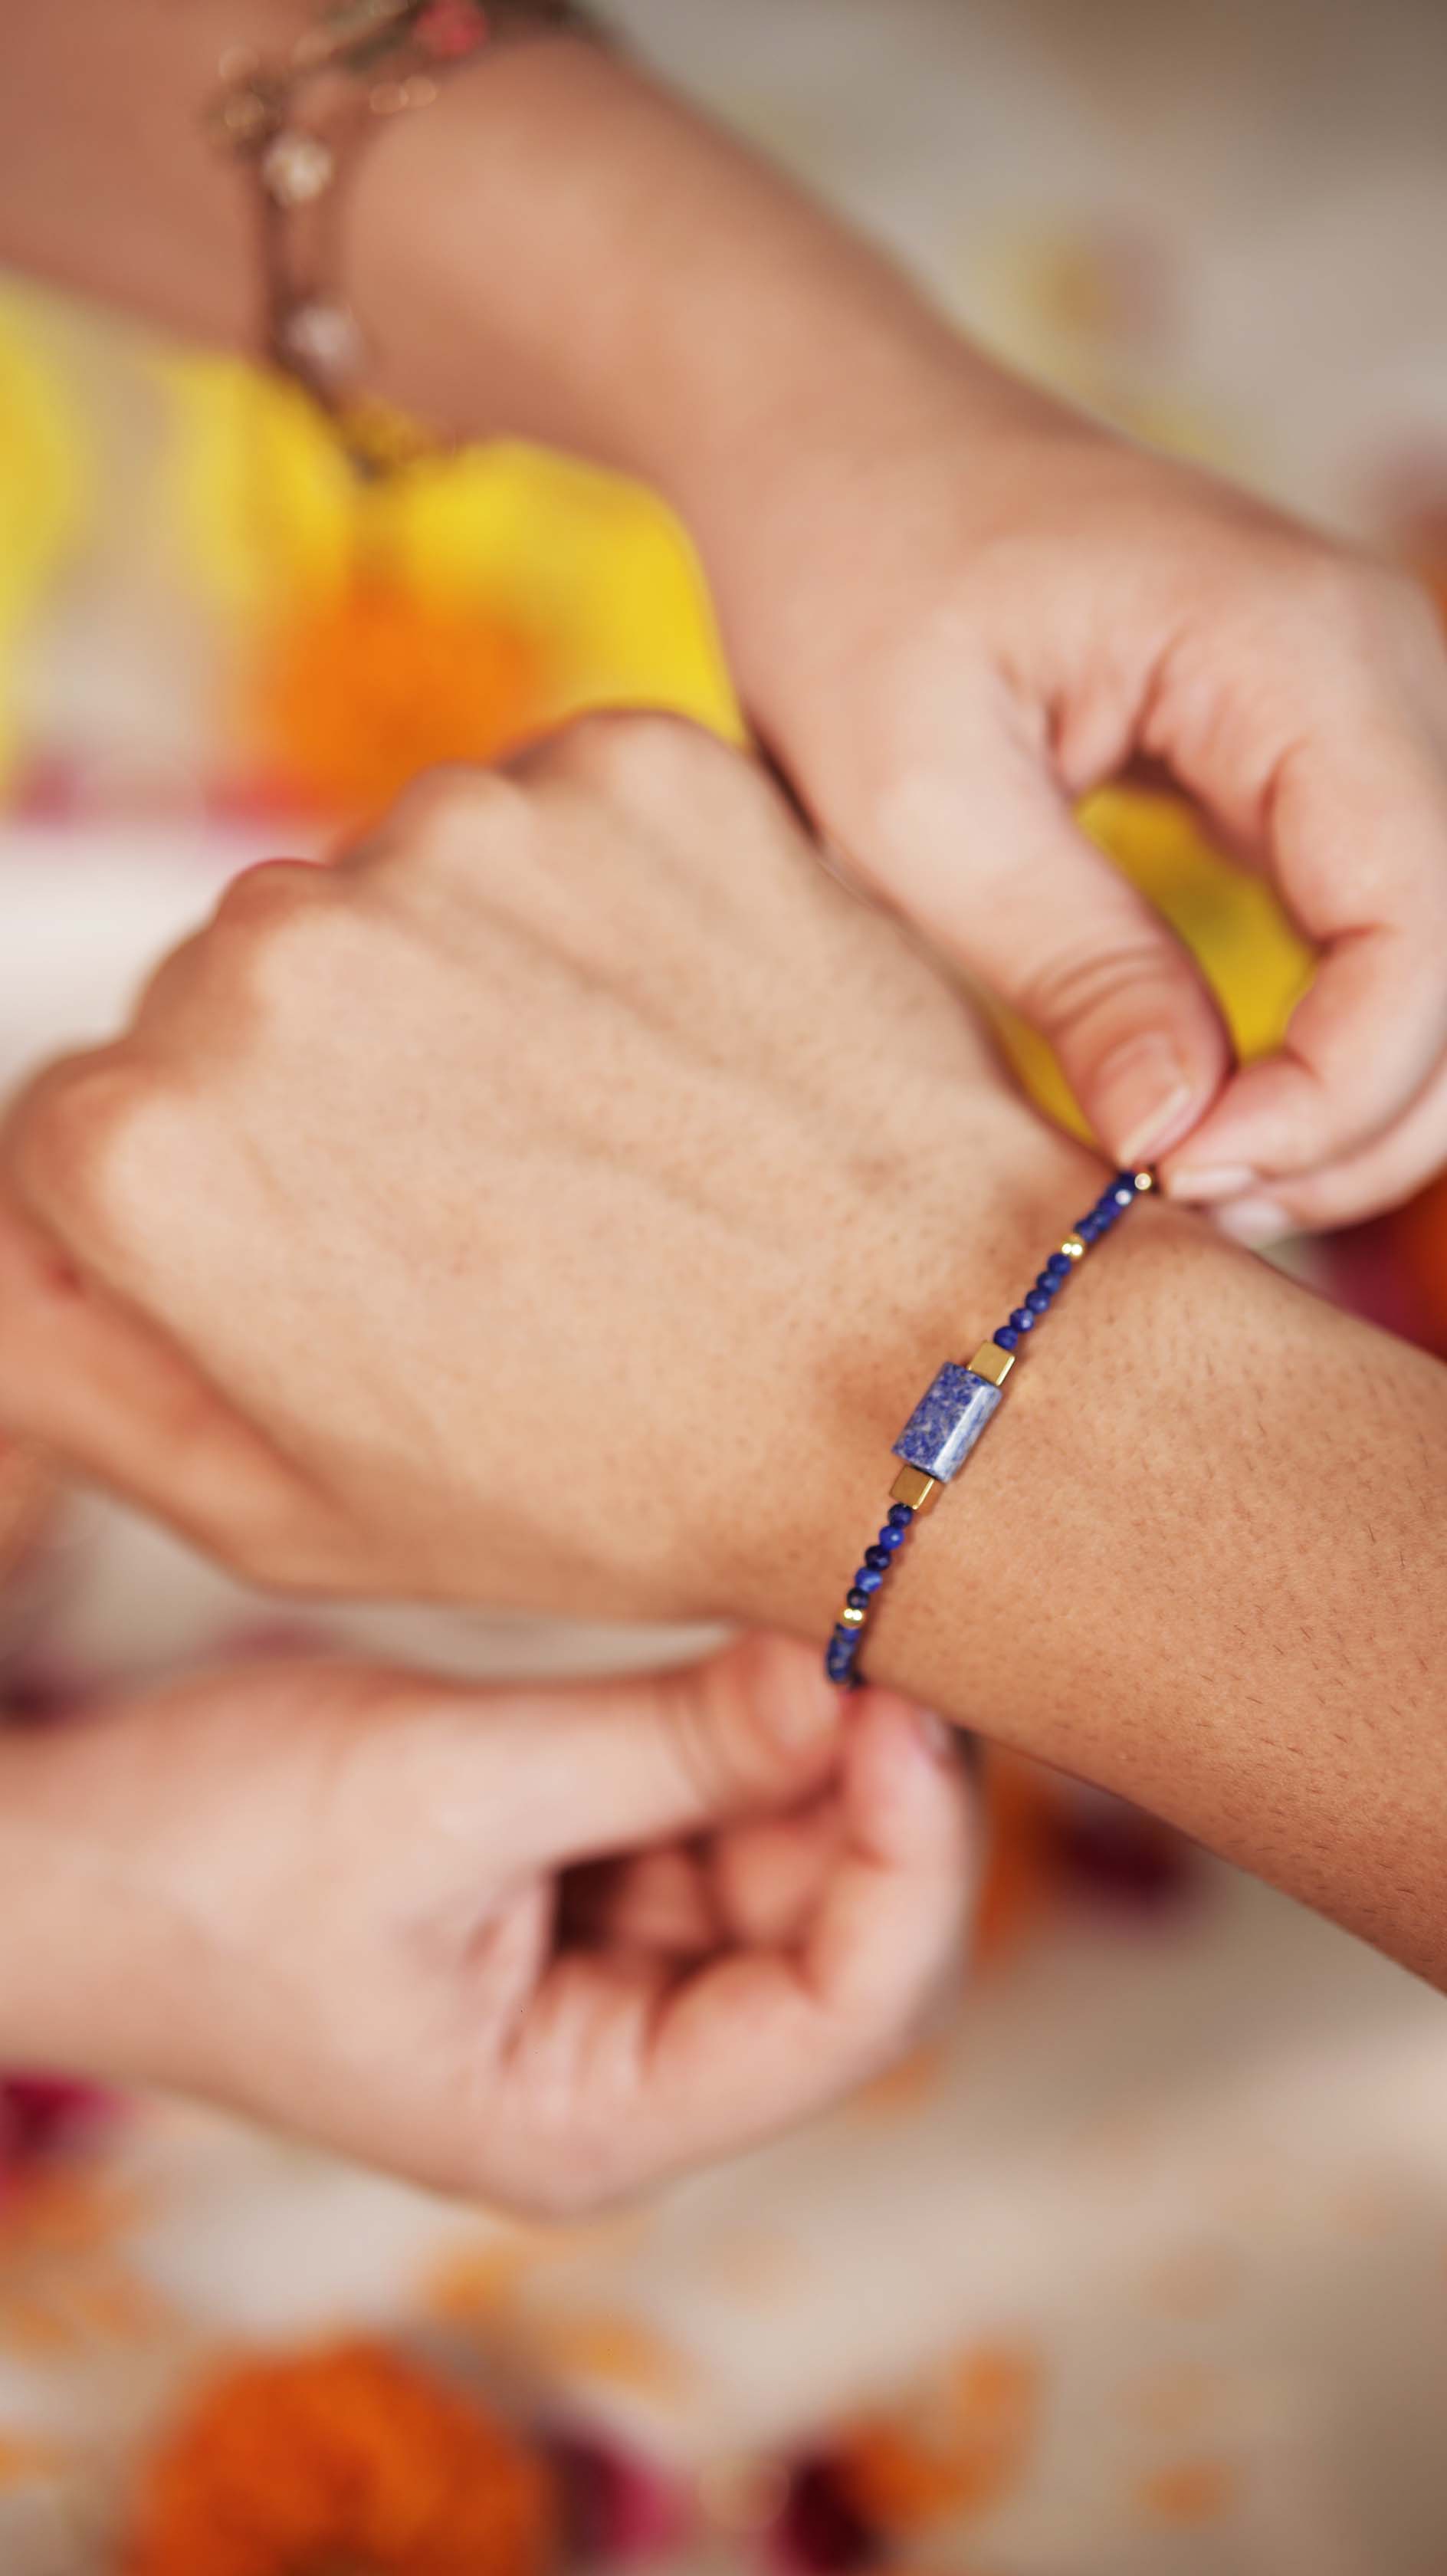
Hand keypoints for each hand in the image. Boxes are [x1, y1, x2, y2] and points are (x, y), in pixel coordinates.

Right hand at [0, 714, 1081, 1617]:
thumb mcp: (297, 1516)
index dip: (243, 1204)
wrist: (937, 1380)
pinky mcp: (628, 762)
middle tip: (514, 1197)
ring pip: (401, 886)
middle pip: (245, 988)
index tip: (370, 1251)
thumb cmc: (627, 1481)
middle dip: (348, 1083)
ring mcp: (457, 835)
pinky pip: (560, 812)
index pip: (104, 1120)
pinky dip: (610, 901)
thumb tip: (20, 1231)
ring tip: (620, 1124)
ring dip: (480, 978)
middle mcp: (265, 955)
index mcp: (150, 1148)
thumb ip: (83, 1365)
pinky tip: (693, 1035)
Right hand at [0, 1637, 970, 2204]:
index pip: (847, 2013)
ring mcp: (603, 1980)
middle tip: (886, 1625)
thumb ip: (656, 1746)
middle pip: (835, 1934)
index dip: (910, 1857)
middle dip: (871, 1788)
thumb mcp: (444, 1793)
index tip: (906, 1701)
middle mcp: (624, 2068)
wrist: (58, 1861)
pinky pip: (700, 1815)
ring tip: (810, 1620)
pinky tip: (745, 1653)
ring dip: (804, 1749)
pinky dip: (729, 1734)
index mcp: (594, 2117)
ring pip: (779, 1860)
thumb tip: (841, 1675)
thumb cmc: (206, 1862)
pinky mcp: (572, 1892)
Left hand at [694, 362, 1446, 1238]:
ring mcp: (1362, 708)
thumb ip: (1068, 962)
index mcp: (1292, 647)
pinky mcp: (1317, 759)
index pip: (1421, 915)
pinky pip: (1386, 928)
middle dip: (1359, 1114)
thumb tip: (1179, 1133)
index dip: (1335, 1086)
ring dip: (1357, 1093)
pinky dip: (1329, 1039)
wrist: (840, 442)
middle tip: (1183, 1196)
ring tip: (1194, 1170)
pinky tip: (1213, 1107)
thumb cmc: (850, 578)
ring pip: (1445, 956)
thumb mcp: (914, 796)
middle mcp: (1376, 664)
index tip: (1180, 1172)